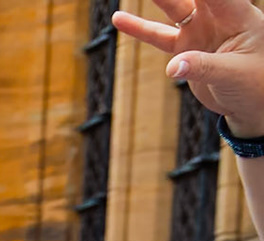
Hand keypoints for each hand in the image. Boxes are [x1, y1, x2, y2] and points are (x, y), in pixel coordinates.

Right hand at [116, 0, 263, 136]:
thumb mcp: (234, 75)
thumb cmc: (256, 84)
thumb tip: (171, 68)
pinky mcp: (186, 49)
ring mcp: (200, 32)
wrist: (253, 102)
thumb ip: (204, 67)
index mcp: (238, 15)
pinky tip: (119, 18)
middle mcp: (217, 17)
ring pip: (173, 8)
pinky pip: (158, 37)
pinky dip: (139, 29)